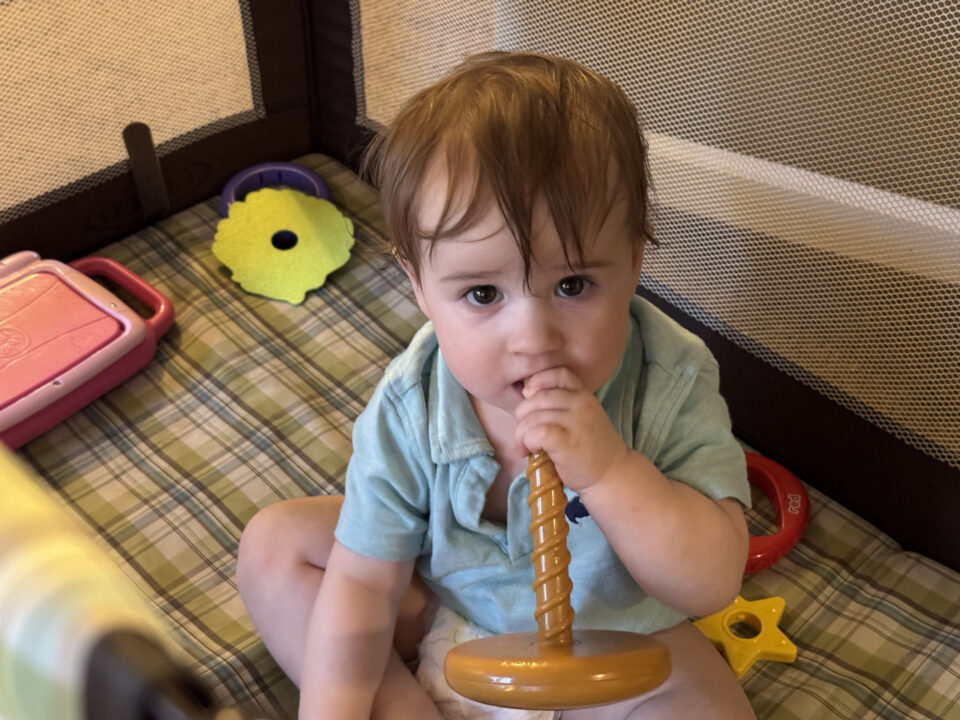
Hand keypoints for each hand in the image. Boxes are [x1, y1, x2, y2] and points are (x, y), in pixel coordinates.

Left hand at [513, 367, 628, 492]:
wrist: (611, 474)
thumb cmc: (589, 448)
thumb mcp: (582, 418)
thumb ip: (561, 405)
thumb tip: (526, 397)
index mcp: (583, 396)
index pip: (558, 374)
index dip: (538, 381)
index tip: (527, 395)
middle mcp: (581, 404)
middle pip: (537, 398)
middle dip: (521, 416)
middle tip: (523, 434)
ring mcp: (576, 423)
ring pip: (533, 418)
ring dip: (521, 434)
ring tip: (526, 447)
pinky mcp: (568, 443)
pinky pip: (538, 433)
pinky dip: (528, 442)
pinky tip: (533, 451)